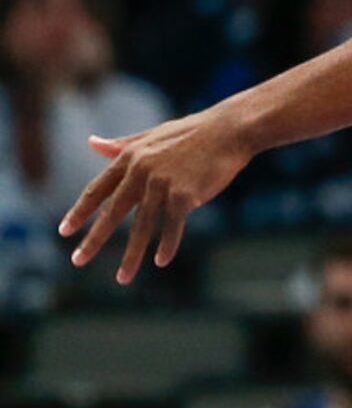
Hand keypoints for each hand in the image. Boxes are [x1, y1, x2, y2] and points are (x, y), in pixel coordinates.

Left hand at [59, 108, 252, 282]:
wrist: (230, 129)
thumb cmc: (193, 132)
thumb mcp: (152, 135)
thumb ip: (122, 144)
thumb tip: (91, 142)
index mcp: (131, 156)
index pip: (98, 189)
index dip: (80, 211)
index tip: (64, 231)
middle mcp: (142, 170)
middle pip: (113, 212)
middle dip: (94, 240)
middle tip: (78, 260)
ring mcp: (163, 183)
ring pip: (142, 227)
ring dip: (132, 255)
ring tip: (122, 278)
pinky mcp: (185, 194)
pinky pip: (173, 227)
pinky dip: (168, 246)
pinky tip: (161, 261)